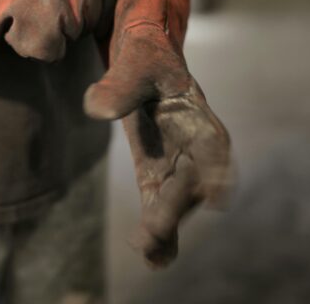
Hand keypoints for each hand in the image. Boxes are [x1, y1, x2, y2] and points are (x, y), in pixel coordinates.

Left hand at [84, 0, 231, 266]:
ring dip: (166, 228)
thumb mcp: (135, 60)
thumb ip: (119, 84)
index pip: (212, 149)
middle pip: (191, 185)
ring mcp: (178, 163)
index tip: (212, 196)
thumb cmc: (144, 54)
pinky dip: (157, 227)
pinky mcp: (158, 172)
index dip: (214, 173)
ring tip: (150, 254)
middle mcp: (196, 147)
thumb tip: (95, 109)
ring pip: (177, 203)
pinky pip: (160, 204)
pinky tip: (151, 256)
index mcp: (199, 118)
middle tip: (151, 233)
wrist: (141, 54)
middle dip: (175, 210)